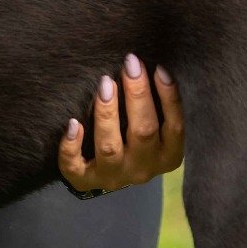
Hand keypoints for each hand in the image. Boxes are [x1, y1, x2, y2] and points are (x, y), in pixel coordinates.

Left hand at [59, 54, 184, 193]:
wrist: (106, 173)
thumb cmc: (134, 137)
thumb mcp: (155, 126)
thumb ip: (156, 107)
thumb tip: (147, 67)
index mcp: (167, 156)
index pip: (175, 127)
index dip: (169, 98)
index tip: (159, 68)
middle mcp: (142, 169)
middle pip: (143, 132)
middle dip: (137, 96)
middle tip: (130, 65)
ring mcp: (113, 177)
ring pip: (110, 147)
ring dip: (107, 114)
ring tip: (105, 84)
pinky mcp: (85, 181)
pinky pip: (75, 167)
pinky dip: (71, 145)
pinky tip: (73, 124)